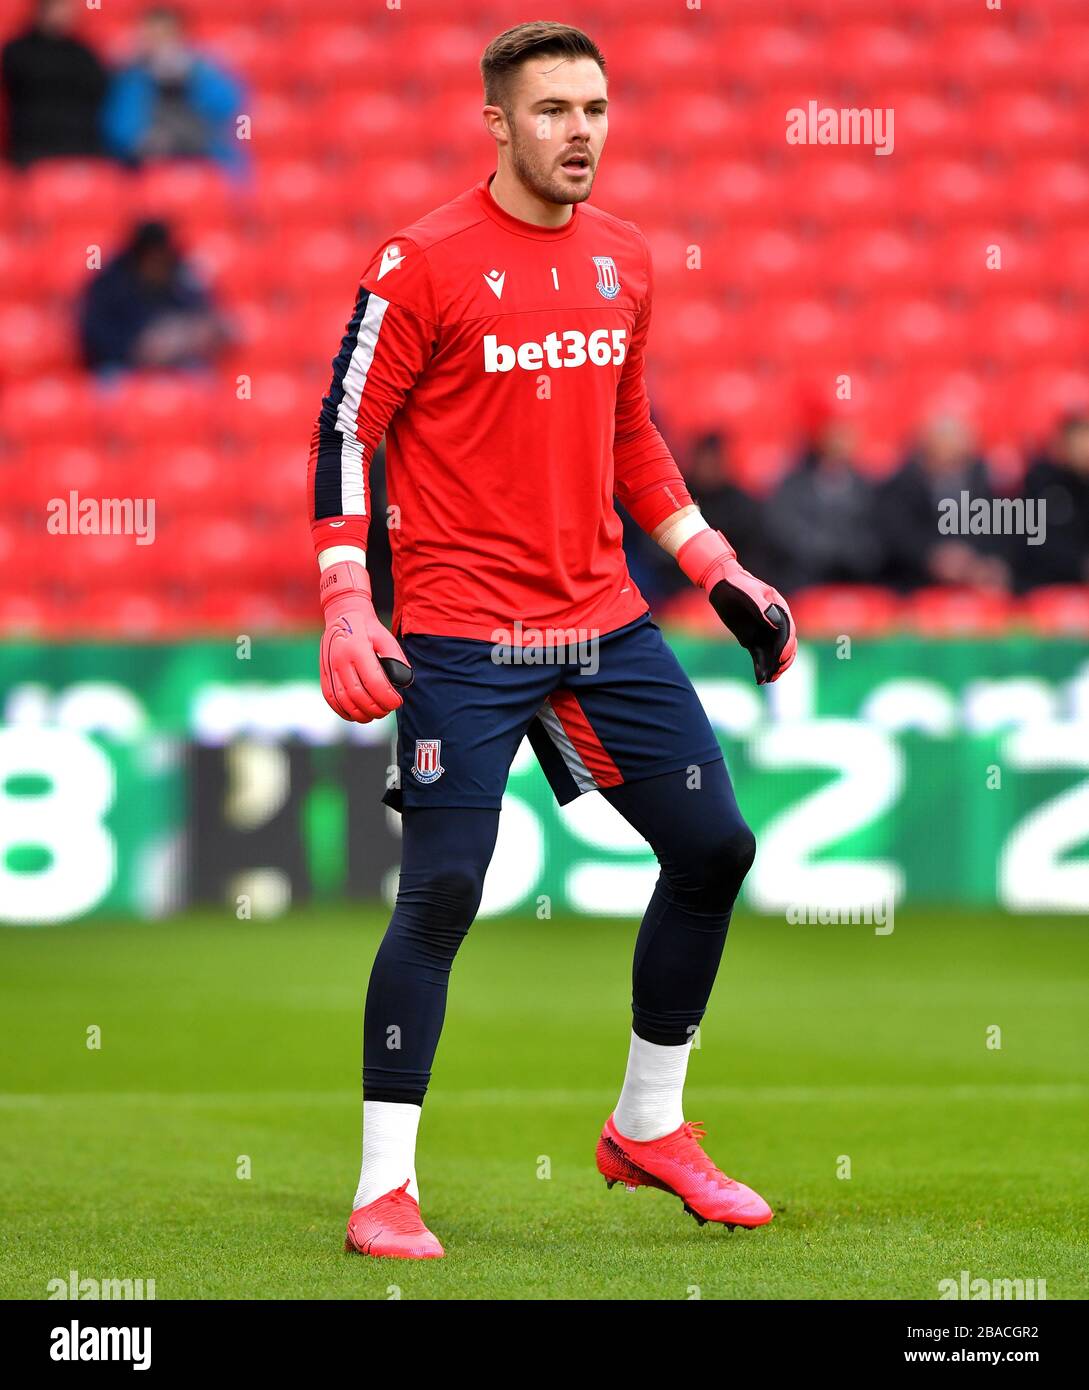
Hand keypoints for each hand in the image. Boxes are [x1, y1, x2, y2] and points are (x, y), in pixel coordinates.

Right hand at [318, 560, 412, 722]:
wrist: (342, 615)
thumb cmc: (368, 628)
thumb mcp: (387, 637)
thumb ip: (397, 659)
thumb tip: (404, 682)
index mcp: (358, 649)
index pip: (374, 682)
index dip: (387, 698)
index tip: (397, 702)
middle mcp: (340, 659)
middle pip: (358, 695)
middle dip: (376, 708)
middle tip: (388, 710)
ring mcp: (329, 667)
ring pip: (344, 701)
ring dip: (361, 713)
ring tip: (375, 714)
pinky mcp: (323, 673)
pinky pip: (331, 699)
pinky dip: (344, 711)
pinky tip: (357, 714)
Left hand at [677, 530, 796, 684]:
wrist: (722, 584)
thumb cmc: (738, 584)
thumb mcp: (749, 592)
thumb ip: (763, 607)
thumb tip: (776, 624)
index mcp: (779, 609)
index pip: (788, 631)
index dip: (786, 645)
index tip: (782, 657)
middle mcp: (775, 623)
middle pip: (785, 645)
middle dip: (783, 660)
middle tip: (777, 671)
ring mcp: (764, 633)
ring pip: (773, 653)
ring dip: (774, 667)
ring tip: (770, 679)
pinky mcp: (752, 640)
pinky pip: (759, 656)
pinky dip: (760, 667)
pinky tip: (760, 678)